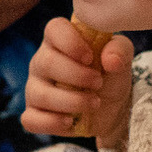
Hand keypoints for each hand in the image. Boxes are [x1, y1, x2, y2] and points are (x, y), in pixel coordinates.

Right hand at [20, 17, 134, 151]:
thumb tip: (111, 60)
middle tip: (98, 82)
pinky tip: (70, 121)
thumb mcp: (121, 58)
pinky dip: (52, 123)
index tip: (90, 57)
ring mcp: (35, 88)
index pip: (54, 29)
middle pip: (47, 63)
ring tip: (94, 103)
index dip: (71, 42)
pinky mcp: (34, 113)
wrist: (113, 108)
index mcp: (60, 40)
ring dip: (72, 101)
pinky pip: (31, 119)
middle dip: (77, 76)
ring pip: (41, 94)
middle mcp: (42, 61)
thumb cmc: (109, 74)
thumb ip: (119, 50)